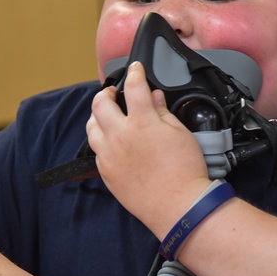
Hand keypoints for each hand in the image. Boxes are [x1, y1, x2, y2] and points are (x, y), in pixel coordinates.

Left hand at [85, 61, 210, 236]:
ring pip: (91, 127)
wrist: (179, 206)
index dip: (134, 73)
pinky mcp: (106, 172)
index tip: (136, 69)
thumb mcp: (180, 134)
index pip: (133, 87)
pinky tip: (112, 141)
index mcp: (142, 122)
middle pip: (100, 104)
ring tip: (107, 115)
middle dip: (106, 92)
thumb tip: (153, 98)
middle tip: (113, 92)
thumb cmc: (185, 171)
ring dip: (98, 116)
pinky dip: (101, 139)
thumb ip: (163, 112)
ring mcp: (109, 155)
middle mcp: (120, 136)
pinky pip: (96, 150)